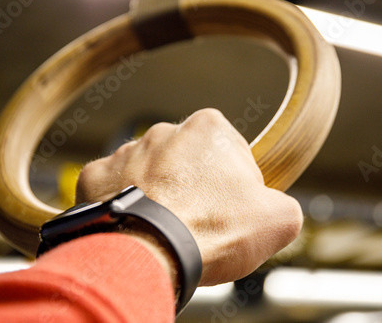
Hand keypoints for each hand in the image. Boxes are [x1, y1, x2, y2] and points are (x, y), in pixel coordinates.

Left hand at [76, 109, 302, 285]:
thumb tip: (276, 211)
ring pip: (149, 172)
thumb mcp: (278, 220)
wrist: (152, 252)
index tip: (232, 209)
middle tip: (200, 222)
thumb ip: (285, 206)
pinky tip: (136, 224)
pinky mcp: (96, 177)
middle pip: (187, 161)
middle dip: (194, 186)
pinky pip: (113, 187)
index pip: (229, 151)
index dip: (235, 182)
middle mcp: (163, 131)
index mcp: (209, 129)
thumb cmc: (215, 230)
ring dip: (159, 193)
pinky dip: (124, 203)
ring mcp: (126, 152)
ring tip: (166, 227)